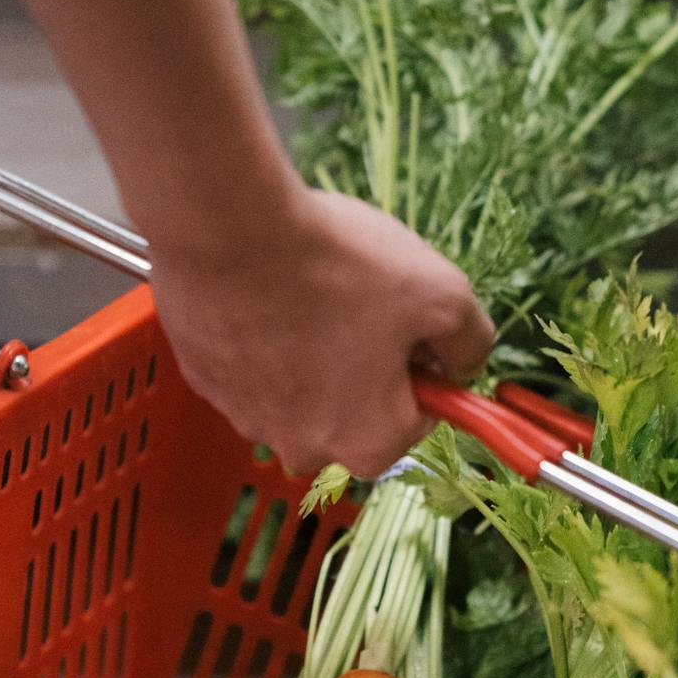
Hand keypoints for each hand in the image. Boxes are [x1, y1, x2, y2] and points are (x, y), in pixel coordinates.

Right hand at [144, 182, 494, 478]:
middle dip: (360, 370)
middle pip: (352, 415)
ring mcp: (246, 418)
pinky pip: (247, 369)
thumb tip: (463, 363)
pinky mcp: (204, 382)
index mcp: (368, 442)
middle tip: (356, 304)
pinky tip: (264, 292)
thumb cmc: (338, 266)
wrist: (227, 229)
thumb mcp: (445, 292)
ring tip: (305, 293)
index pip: (416, 420)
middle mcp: (304, 448)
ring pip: (296, 394)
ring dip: (307, 355)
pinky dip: (260, 338)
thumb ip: (472, 341)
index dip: (419, 369)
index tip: (407, 326)